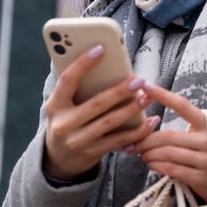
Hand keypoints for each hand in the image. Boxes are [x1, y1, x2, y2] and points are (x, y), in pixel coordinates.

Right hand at [43, 45, 159, 180]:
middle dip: (120, 91)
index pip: (67, 80)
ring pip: (110, 123)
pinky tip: (151, 122)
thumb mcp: (64, 104)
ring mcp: (78, 141)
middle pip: (96, 104)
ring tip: (147, 98)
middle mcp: (64, 124)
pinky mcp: (92, 153)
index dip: (83, 64)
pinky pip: (119, 141)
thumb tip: (104, 60)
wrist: (60, 158)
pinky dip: (137, 132)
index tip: (101, 48)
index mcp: (55, 105)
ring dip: (132, 110)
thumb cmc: (67, 120)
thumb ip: (78, 87)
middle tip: (138, 80)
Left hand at [127, 82, 206, 202]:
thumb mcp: (206, 137)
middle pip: (168, 136)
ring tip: (141, 154)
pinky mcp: (202, 178)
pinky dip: (156, 166)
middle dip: (145, 140)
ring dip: (148, 154)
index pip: (183, 106)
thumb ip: (187, 128)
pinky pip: (172, 169)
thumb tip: (152, 120)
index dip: (163, 95)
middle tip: (133, 143)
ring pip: (167, 153)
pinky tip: (151, 165)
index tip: (145, 86)